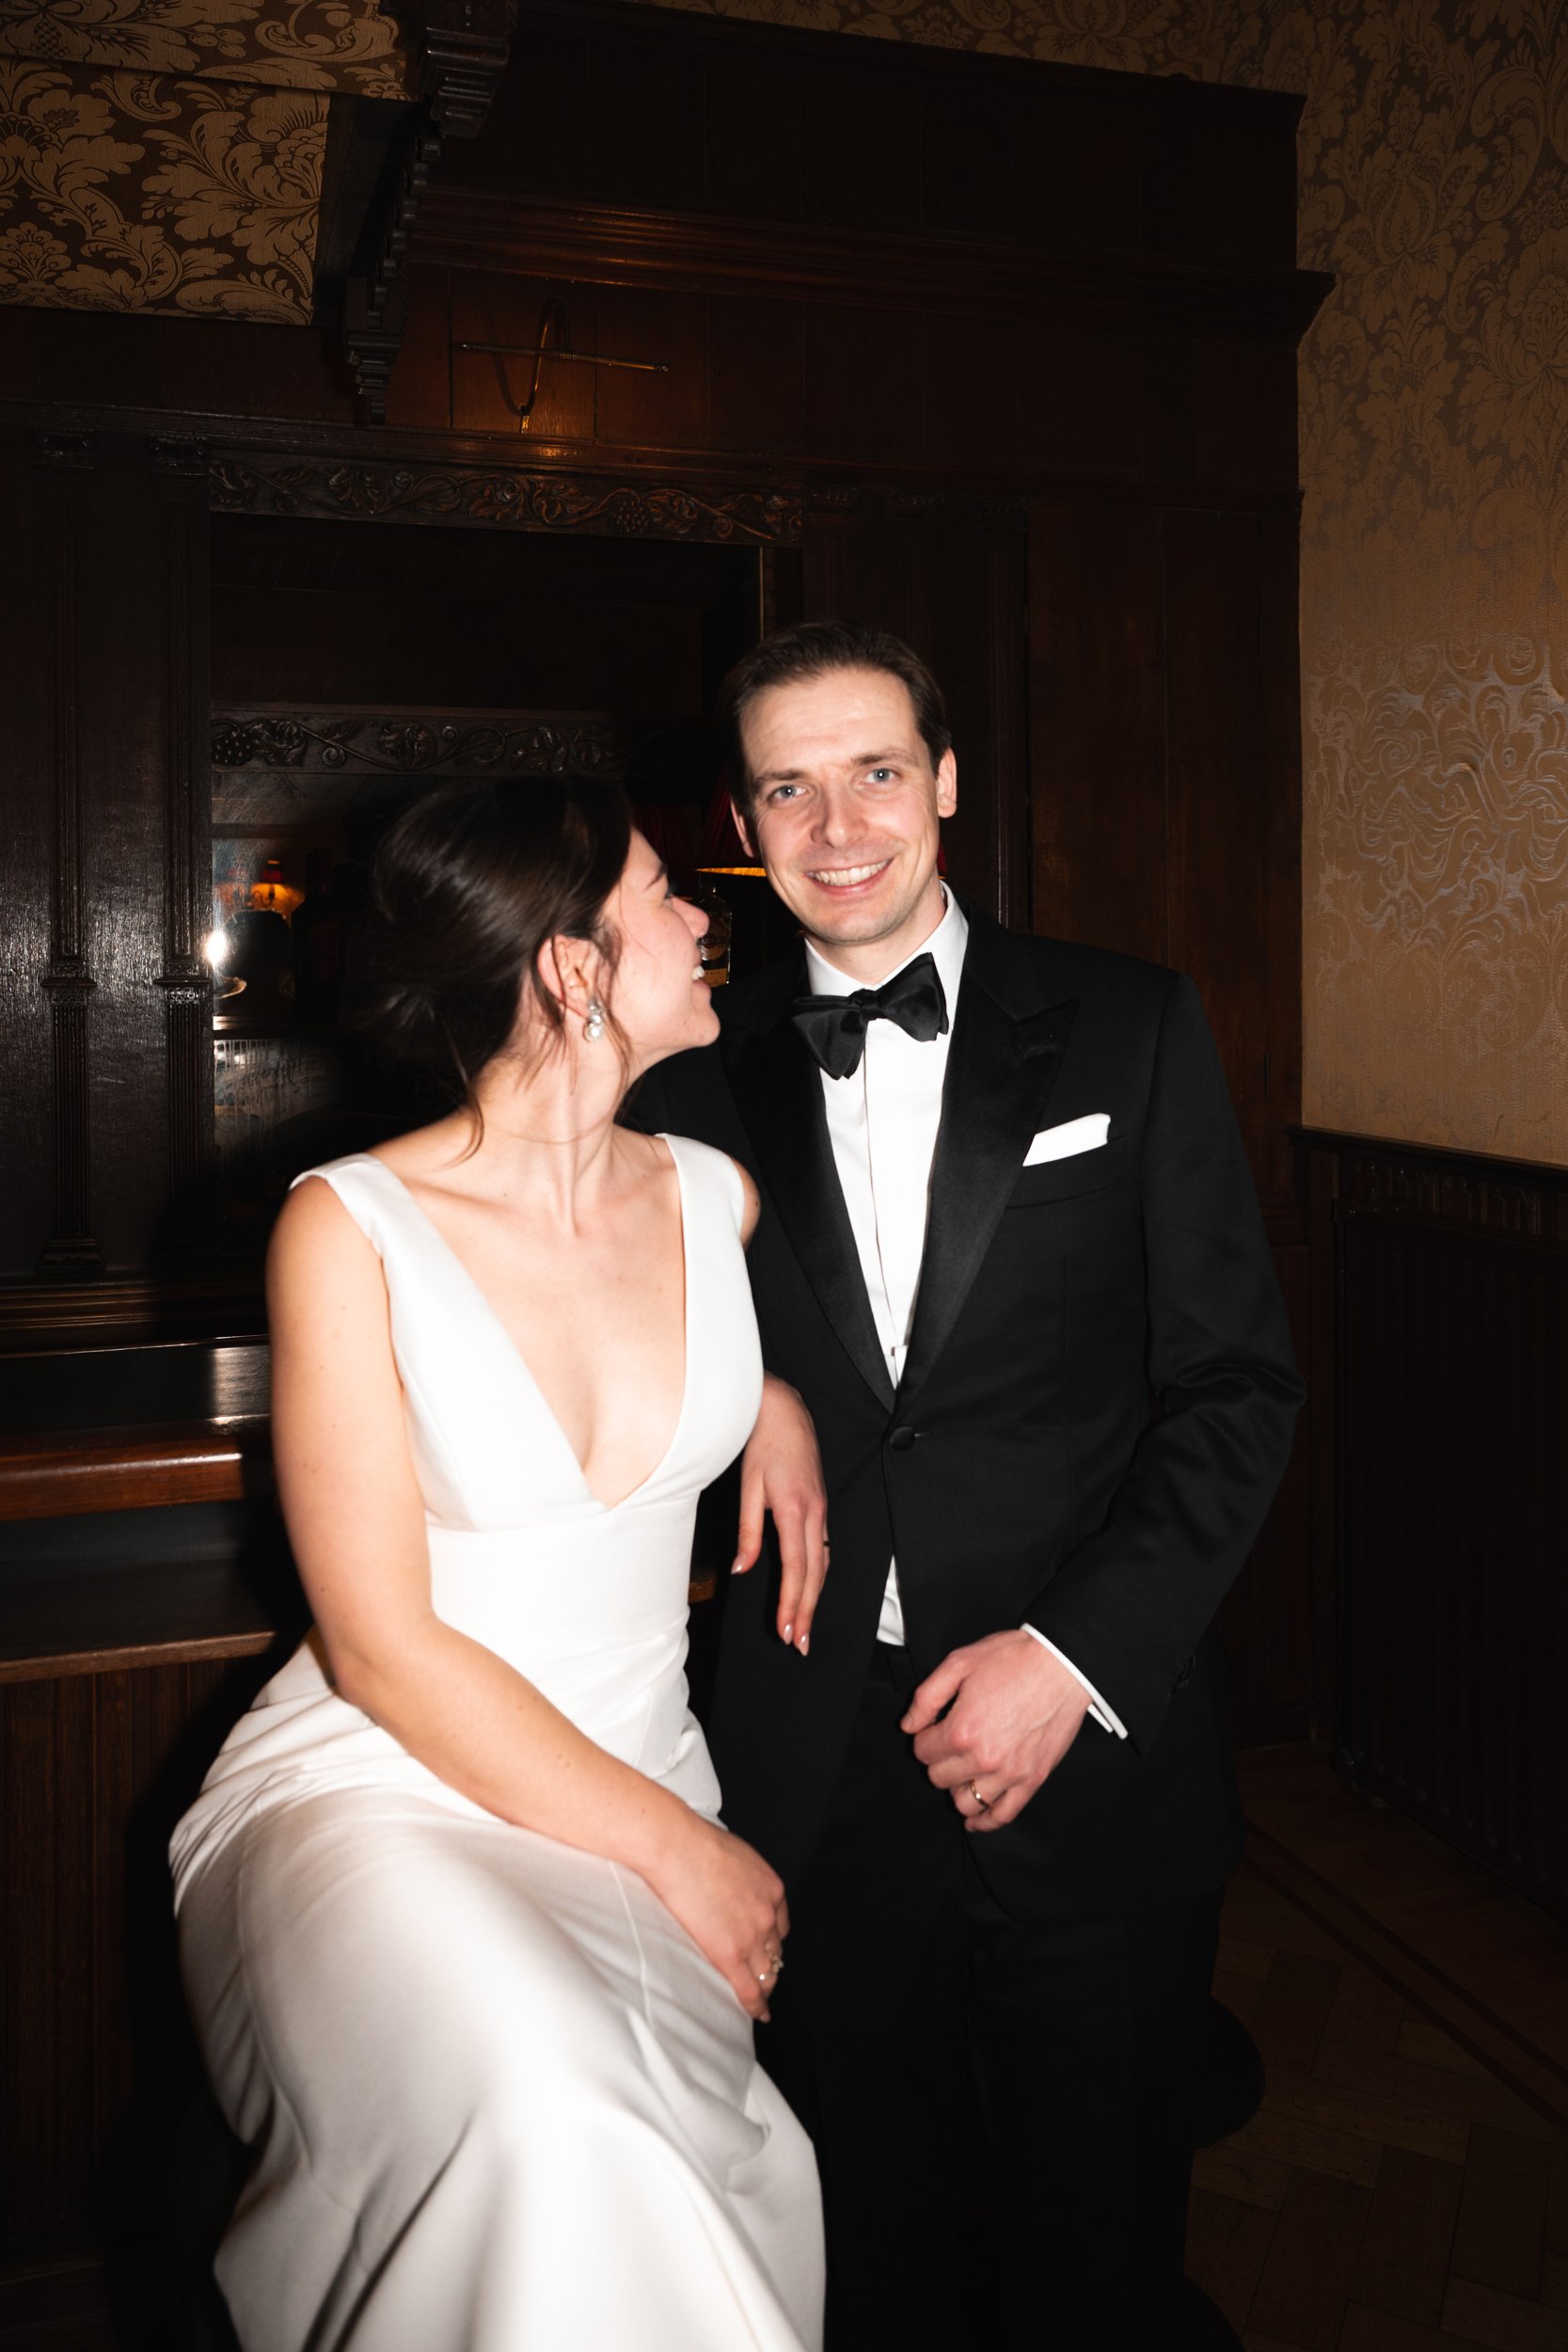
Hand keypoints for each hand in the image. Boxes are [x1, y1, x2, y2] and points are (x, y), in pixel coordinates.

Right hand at [648, 1814, 789, 2020]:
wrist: (678, 1849)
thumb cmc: (695, 1843)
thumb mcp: (734, 1854)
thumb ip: (740, 1876)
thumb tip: (729, 1882)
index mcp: (772, 1888)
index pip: (780, 1924)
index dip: (773, 1939)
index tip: (767, 1947)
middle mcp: (768, 1914)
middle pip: (776, 1949)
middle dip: (771, 1962)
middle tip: (763, 1975)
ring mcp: (752, 1936)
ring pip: (767, 1972)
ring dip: (765, 1986)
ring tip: (761, 1998)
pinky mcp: (731, 1954)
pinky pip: (750, 1988)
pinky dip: (756, 2005)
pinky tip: (758, 2014)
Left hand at [735, 1374, 828, 1654]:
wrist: (784, 1411)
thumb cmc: (762, 1444)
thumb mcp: (747, 1488)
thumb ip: (747, 1532)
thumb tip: (742, 1569)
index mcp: (794, 1510)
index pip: (797, 1568)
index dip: (793, 1603)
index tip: (788, 1630)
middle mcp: (814, 1513)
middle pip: (815, 1573)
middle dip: (808, 1611)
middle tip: (801, 1644)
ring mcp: (821, 1509)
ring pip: (823, 1563)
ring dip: (814, 1597)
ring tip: (805, 1627)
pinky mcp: (819, 1506)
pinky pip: (823, 1548)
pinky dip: (818, 1574)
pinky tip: (811, 1589)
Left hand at [901, 1631, 1092, 1830]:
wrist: (1061, 1664)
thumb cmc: (1014, 1659)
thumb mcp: (959, 1663)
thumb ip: (926, 1697)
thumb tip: (908, 1725)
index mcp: (962, 1730)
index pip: (922, 1751)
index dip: (924, 1737)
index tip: (934, 1729)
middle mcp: (984, 1758)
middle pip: (939, 1778)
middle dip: (938, 1761)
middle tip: (949, 1745)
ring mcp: (1010, 1773)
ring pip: (966, 1802)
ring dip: (959, 1788)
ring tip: (964, 1772)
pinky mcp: (1032, 1780)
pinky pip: (1003, 1815)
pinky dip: (985, 1821)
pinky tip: (976, 1817)